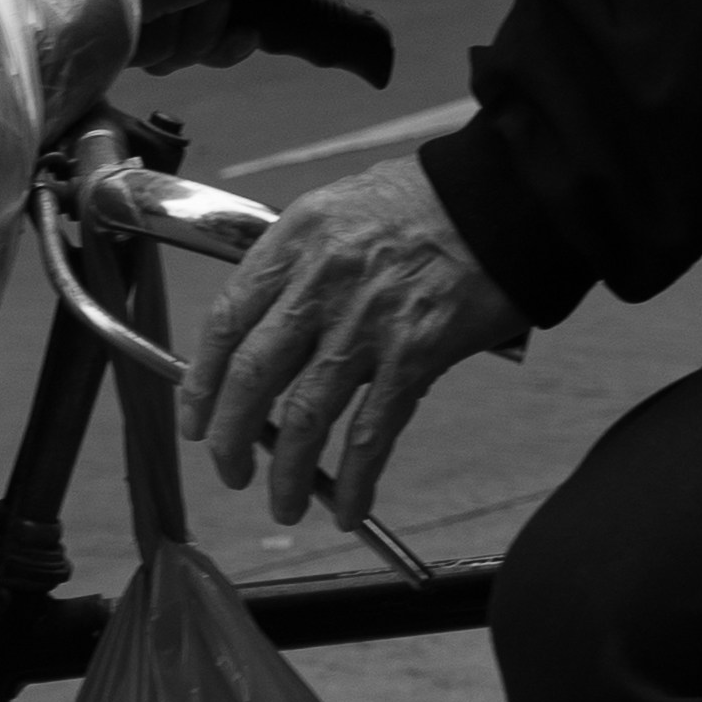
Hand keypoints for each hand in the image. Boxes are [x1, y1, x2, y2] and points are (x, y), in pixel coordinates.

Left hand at [182, 152, 522, 528]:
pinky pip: (373, 434)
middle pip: (253, 376)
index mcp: (296, 240)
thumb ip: (300, 264)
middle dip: (232, 439)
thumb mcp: (339, 208)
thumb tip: (270, 330)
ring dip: (288, 473)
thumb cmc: (425, 199)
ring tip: (285, 502)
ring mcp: (368, 323)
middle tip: (230, 470)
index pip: (226, 321)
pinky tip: (349, 507)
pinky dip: (356, 480)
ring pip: (305, 417)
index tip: (196, 419)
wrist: (504, 194)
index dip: (202, 382)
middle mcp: (322, 283)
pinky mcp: (416, 354)